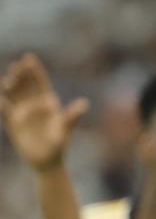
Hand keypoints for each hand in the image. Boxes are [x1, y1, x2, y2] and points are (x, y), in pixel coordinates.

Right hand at [0, 54, 87, 171]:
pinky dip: (3, 105)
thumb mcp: (66, 129)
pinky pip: (5, 112)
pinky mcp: (12, 123)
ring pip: (13, 95)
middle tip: (16, 65)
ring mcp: (22, 113)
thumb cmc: (60, 144)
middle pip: (25, 85)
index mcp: (48, 102)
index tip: (29, 57)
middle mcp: (33, 104)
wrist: (47, 161)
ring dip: (10, 87)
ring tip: (9, 81)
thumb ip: (72, 116)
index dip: (34, 70)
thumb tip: (84, 104)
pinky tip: (1, 100)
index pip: (40, 82)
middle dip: (20, 74)